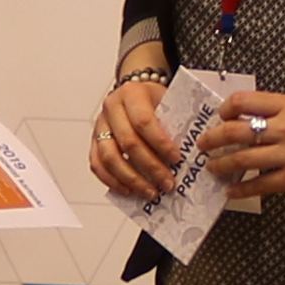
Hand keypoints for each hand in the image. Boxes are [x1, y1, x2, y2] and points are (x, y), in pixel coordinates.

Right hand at [89, 70, 185, 203]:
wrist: (136, 93)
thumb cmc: (155, 101)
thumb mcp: (169, 102)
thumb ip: (176, 122)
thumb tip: (190, 153)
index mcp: (132, 93)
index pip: (143, 121)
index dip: (160, 143)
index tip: (176, 159)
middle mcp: (111, 107)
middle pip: (128, 142)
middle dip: (150, 167)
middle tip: (167, 183)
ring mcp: (100, 125)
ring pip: (109, 157)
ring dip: (131, 179)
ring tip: (151, 192)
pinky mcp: (93, 141)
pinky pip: (97, 165)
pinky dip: (112, 181)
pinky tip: (129, 191)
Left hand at [209, 96, 284, 206]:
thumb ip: (276, 116)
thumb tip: (241, 123)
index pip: (244, 101)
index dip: (225, 110)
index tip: (219, 119)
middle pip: (235, 130)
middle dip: (212, 139)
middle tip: (202, 146)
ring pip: (242, 158)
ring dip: (221, 164)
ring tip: (212, 168)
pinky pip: (258, 184)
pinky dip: (239, 189)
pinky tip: (230, 191)